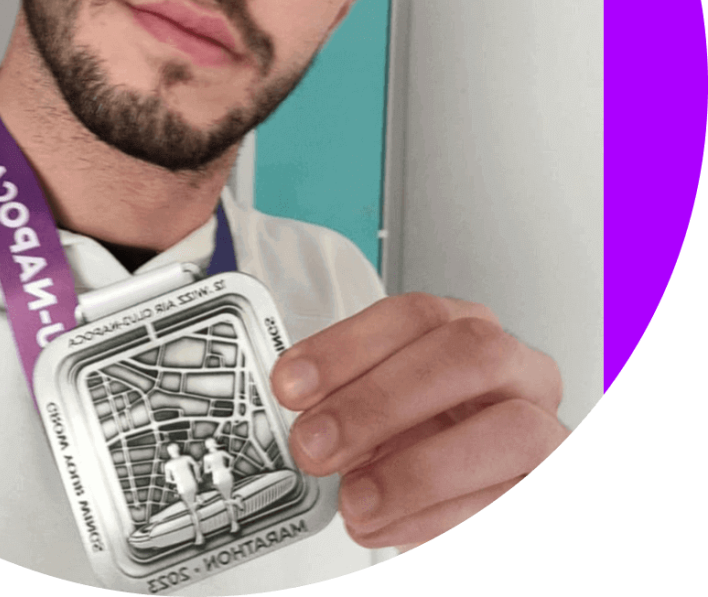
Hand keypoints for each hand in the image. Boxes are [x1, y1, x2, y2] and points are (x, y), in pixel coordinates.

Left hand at [270, 293, 568, 550]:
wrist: (484, 498)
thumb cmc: (431, 444)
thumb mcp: (382, 418)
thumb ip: (349, 409)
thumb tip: (301, 421)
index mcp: (466, 331)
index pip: (413, 314)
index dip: (348, 346)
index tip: (292, 383)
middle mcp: (516, 370)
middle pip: (465, 353)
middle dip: (380, 398)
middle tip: (315, 444)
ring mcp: (548, 429)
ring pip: (509, 430)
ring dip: (418, 469)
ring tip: (354, 501)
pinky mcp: (548, 479)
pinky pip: (510, 496)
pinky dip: (440, 516)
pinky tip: (388, 526)